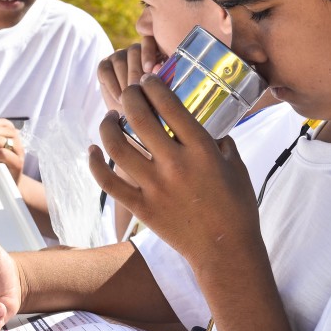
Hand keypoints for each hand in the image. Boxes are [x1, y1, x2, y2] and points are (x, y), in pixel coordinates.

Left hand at [87, 76, 260, 268]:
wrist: (225, 249)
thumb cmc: (237, 206)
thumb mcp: (237, 165)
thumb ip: (222, 142)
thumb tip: (210, 128)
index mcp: (201, 150)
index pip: (170, 106)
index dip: (154, 87)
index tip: (149, 80)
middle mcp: (175, 165)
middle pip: (139, 118)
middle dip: (129, 96)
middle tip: (129, 92)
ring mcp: (155, 187)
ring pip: (117, 146)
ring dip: (108, 125)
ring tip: (110, 117)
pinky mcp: (142, 207)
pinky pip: (109, 182)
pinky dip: (96, 163)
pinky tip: (93, 150)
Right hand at [97, 37, 163, 110]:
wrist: (132, 116)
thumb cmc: (151, 104)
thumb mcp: (159, 91)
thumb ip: (161, 78)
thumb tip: (158, 69)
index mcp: (154, 52)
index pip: (149, 42)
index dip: (148, 53)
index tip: (149, 70)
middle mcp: (136, 51)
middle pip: (134, 52)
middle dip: (136, 73)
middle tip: (138, 90)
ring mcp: (119, 56)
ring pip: (119, 60)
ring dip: (124, 81)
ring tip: (130, 98)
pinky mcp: (104, 65)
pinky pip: (106, 70)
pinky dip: (113, 86)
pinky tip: (120, 98)